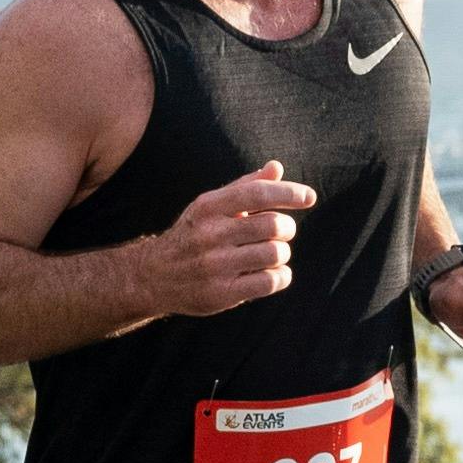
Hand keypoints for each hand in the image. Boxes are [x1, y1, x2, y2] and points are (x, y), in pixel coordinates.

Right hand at [140, 163, 316, 314]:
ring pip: (275, 253)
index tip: (309, 197)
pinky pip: (270, 282)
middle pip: (272, 225)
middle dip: (286, 228)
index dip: (288, 193)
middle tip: (281, 232)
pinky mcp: (221, 294)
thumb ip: (245, 187)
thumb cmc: (193, 235)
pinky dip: (282, 276)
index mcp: (208, 207)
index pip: (257, 193)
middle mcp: (210, 234)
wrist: (153, 277)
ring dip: (282, 253)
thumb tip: (277, 168)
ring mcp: (214, 266)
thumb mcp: (211, 207)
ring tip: (272, 253)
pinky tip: (274, 273)